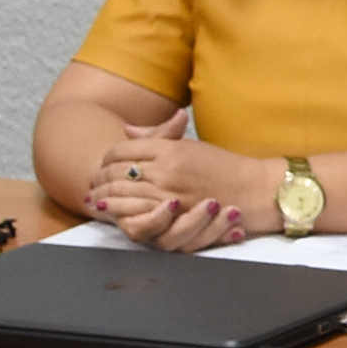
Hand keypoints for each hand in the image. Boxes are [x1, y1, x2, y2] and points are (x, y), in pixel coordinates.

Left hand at [90, 111, 251, 248]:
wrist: (254, 189)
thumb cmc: (224, 167)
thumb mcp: (190, 146)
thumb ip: (159, 137)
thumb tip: (128, 131)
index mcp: (170, 148)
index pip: (124, 149)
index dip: (109, 156)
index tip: (104, 163)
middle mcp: (166, 169)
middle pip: (118, 170)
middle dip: (100, 177)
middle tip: (92, 182)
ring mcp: (170, 193)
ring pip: (123, 193)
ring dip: (105, 195)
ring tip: (94, 198)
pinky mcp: (175, 216)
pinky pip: (138, 214)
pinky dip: (121, 213)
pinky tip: (111, 213)